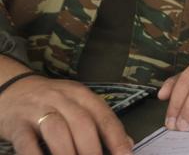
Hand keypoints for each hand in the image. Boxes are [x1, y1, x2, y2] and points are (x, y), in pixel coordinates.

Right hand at [0, 74, 132, 154]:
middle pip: (82, 123)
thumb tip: (127, 143)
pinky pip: (27, 143)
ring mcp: (37, 110)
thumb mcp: (78, 104)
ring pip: (57, 131)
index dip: (116, 138)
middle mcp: (61, 99)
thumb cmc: (52, 102)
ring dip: (68, 153)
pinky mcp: (17, 124)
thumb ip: (100, 121)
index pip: (103, 116)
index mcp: (81, 95)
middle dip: (92, 149)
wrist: (13, 89)